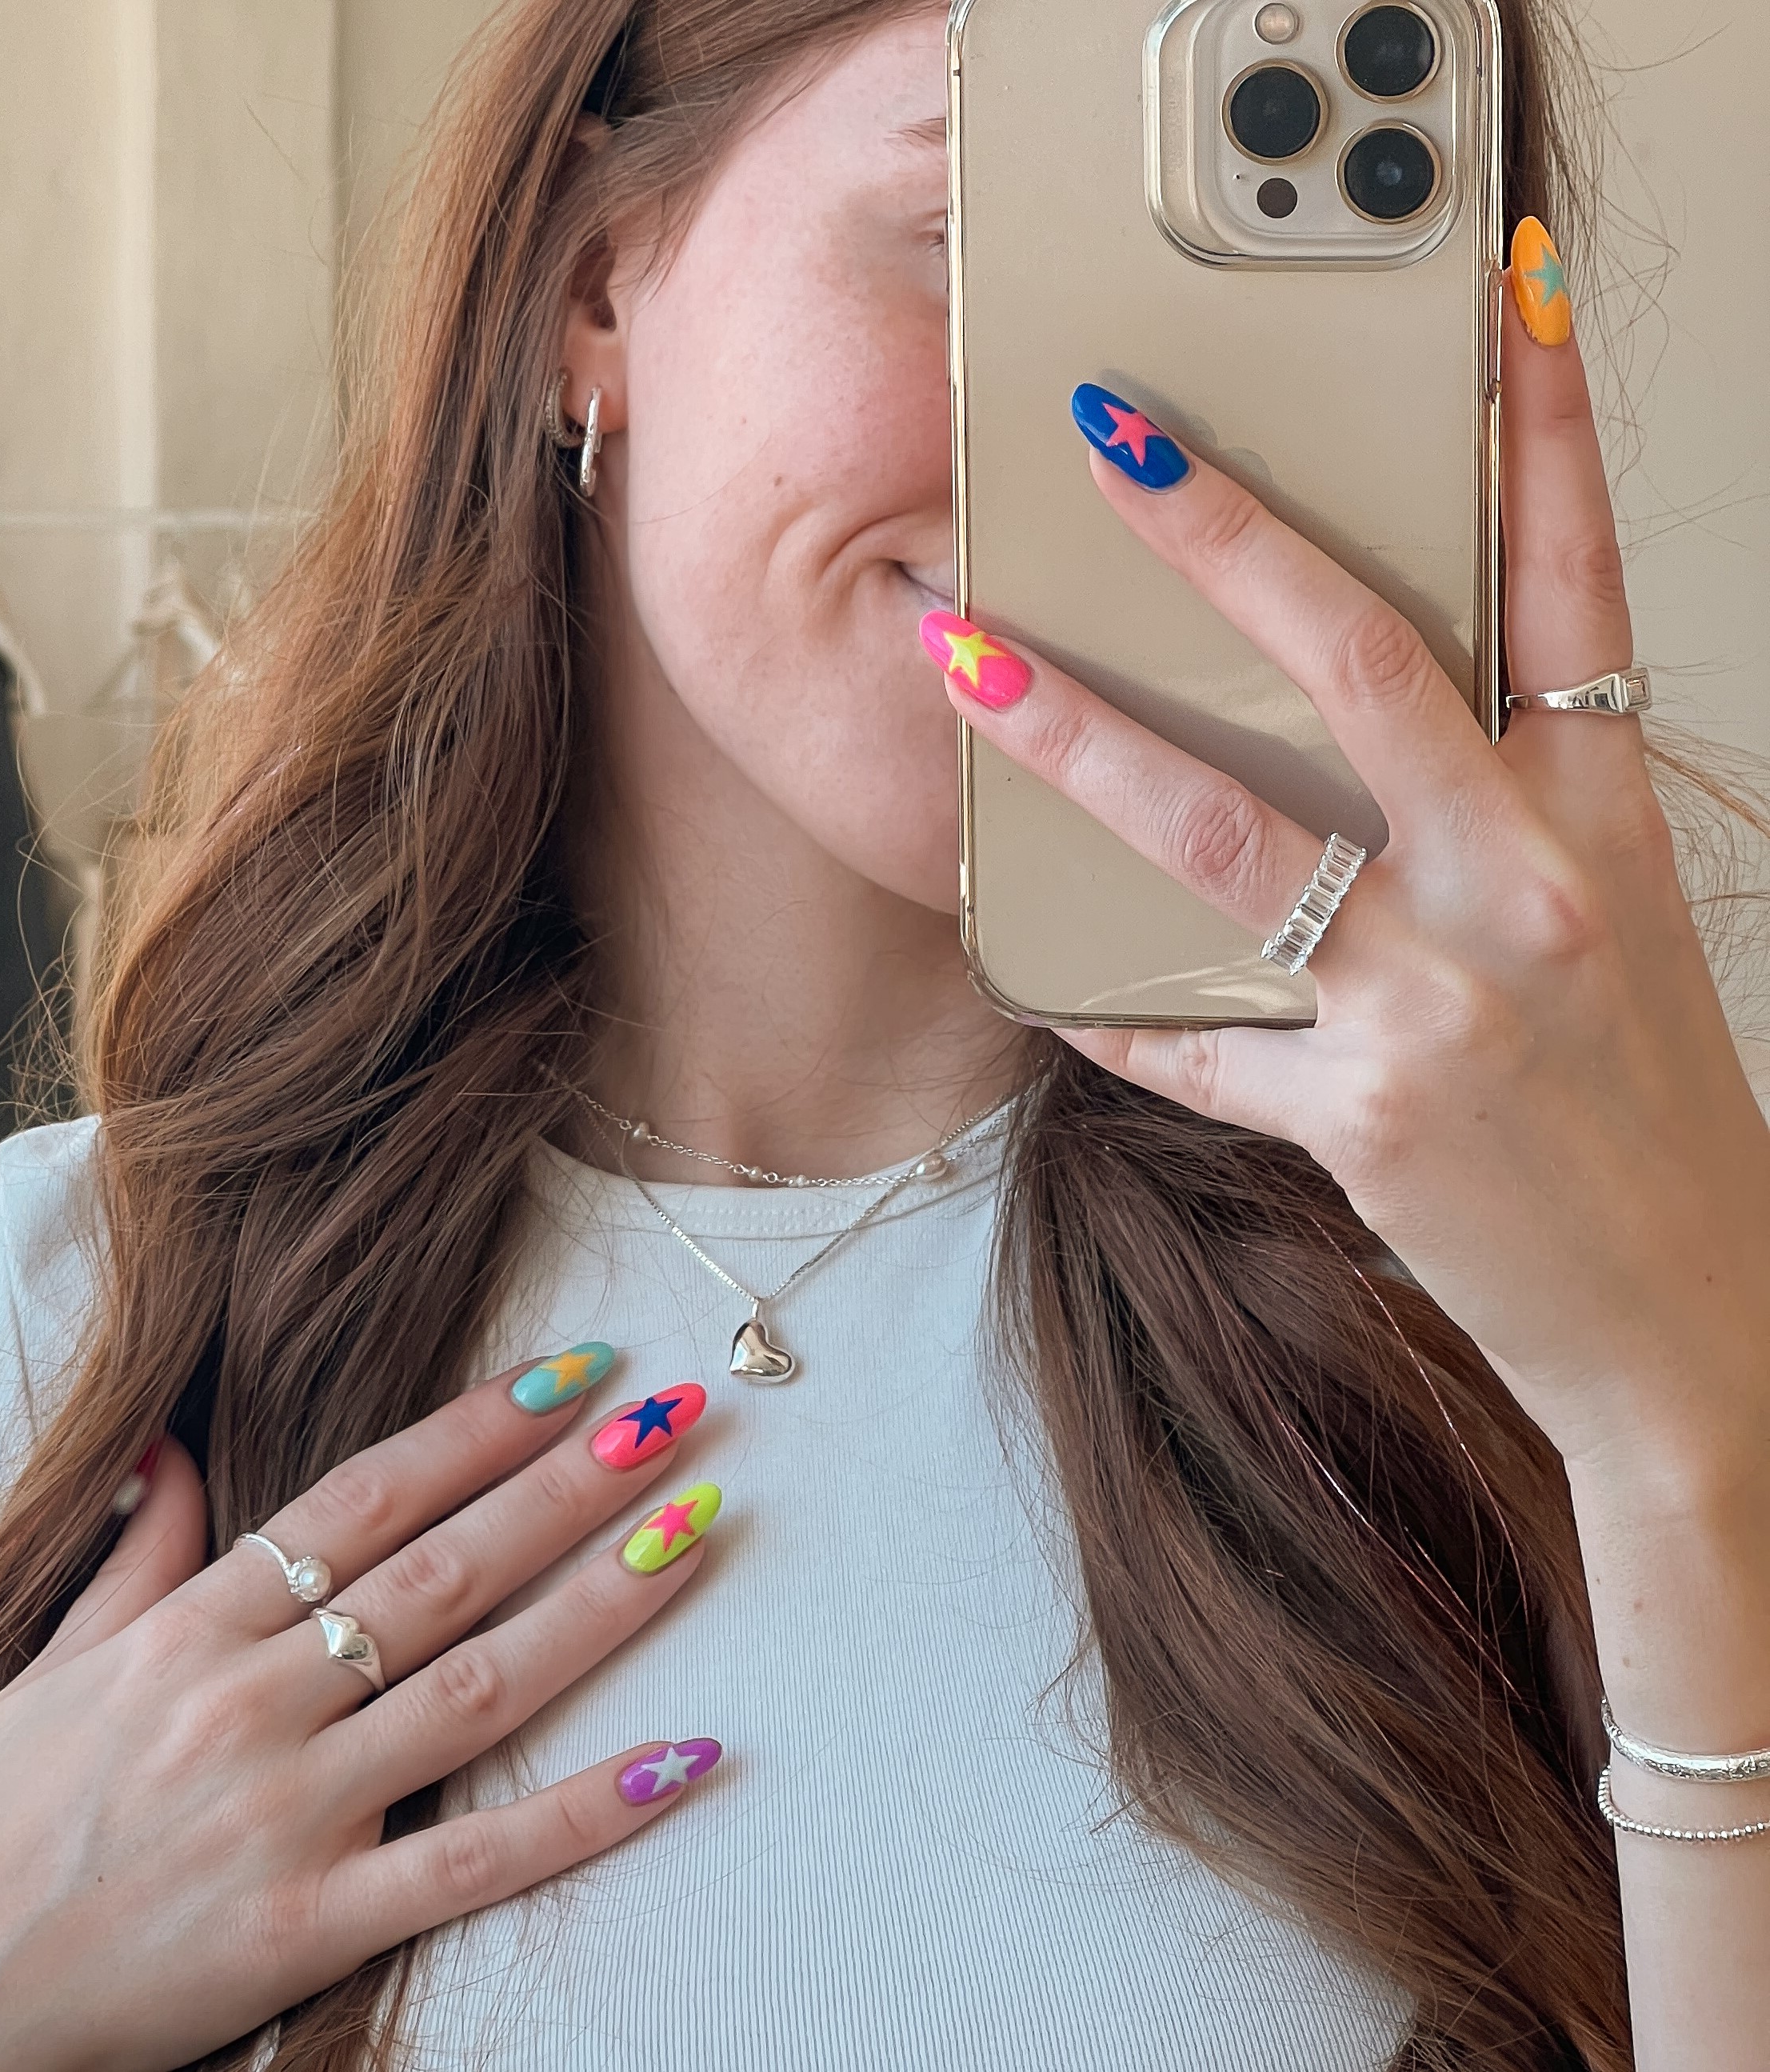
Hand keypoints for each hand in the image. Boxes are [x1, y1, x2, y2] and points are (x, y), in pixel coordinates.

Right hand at [0, 1358, 722, 2071]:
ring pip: (478, 1684)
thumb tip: (174, 1447)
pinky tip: (682, 1758)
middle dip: (568, 1483)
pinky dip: (584, 1813)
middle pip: (443, 1569)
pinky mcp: (309, 1931)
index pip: (363, 1498)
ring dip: (599, 1602)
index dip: (477, 1427)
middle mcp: (249, 1702)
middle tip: (673, 1412)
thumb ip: (136, 1555)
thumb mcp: (50, 1667)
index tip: (574, 1367)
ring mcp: (287, 1815)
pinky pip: (472, 1863)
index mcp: (187, 1629)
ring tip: (695, 1529)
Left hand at [928, 255, 1769, 1480]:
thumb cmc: (1640, 1105)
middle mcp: (1524, 889)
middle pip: (1362, 663)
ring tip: (969, 660)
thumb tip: (1350, 730)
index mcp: (1598, 820)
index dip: (1541, 422)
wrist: (1689, 1314)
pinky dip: (1108, 1006)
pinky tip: (1032, 965)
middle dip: (1228, 539)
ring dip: (1078, 740)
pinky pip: (1191, 1045)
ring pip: (1223, 836)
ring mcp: (1437, 1003)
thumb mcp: (1606, 926)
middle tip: (1116, 440)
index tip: (1499, 293)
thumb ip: (1500, 815)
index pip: (1575, 576)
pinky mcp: (1359, 1117)